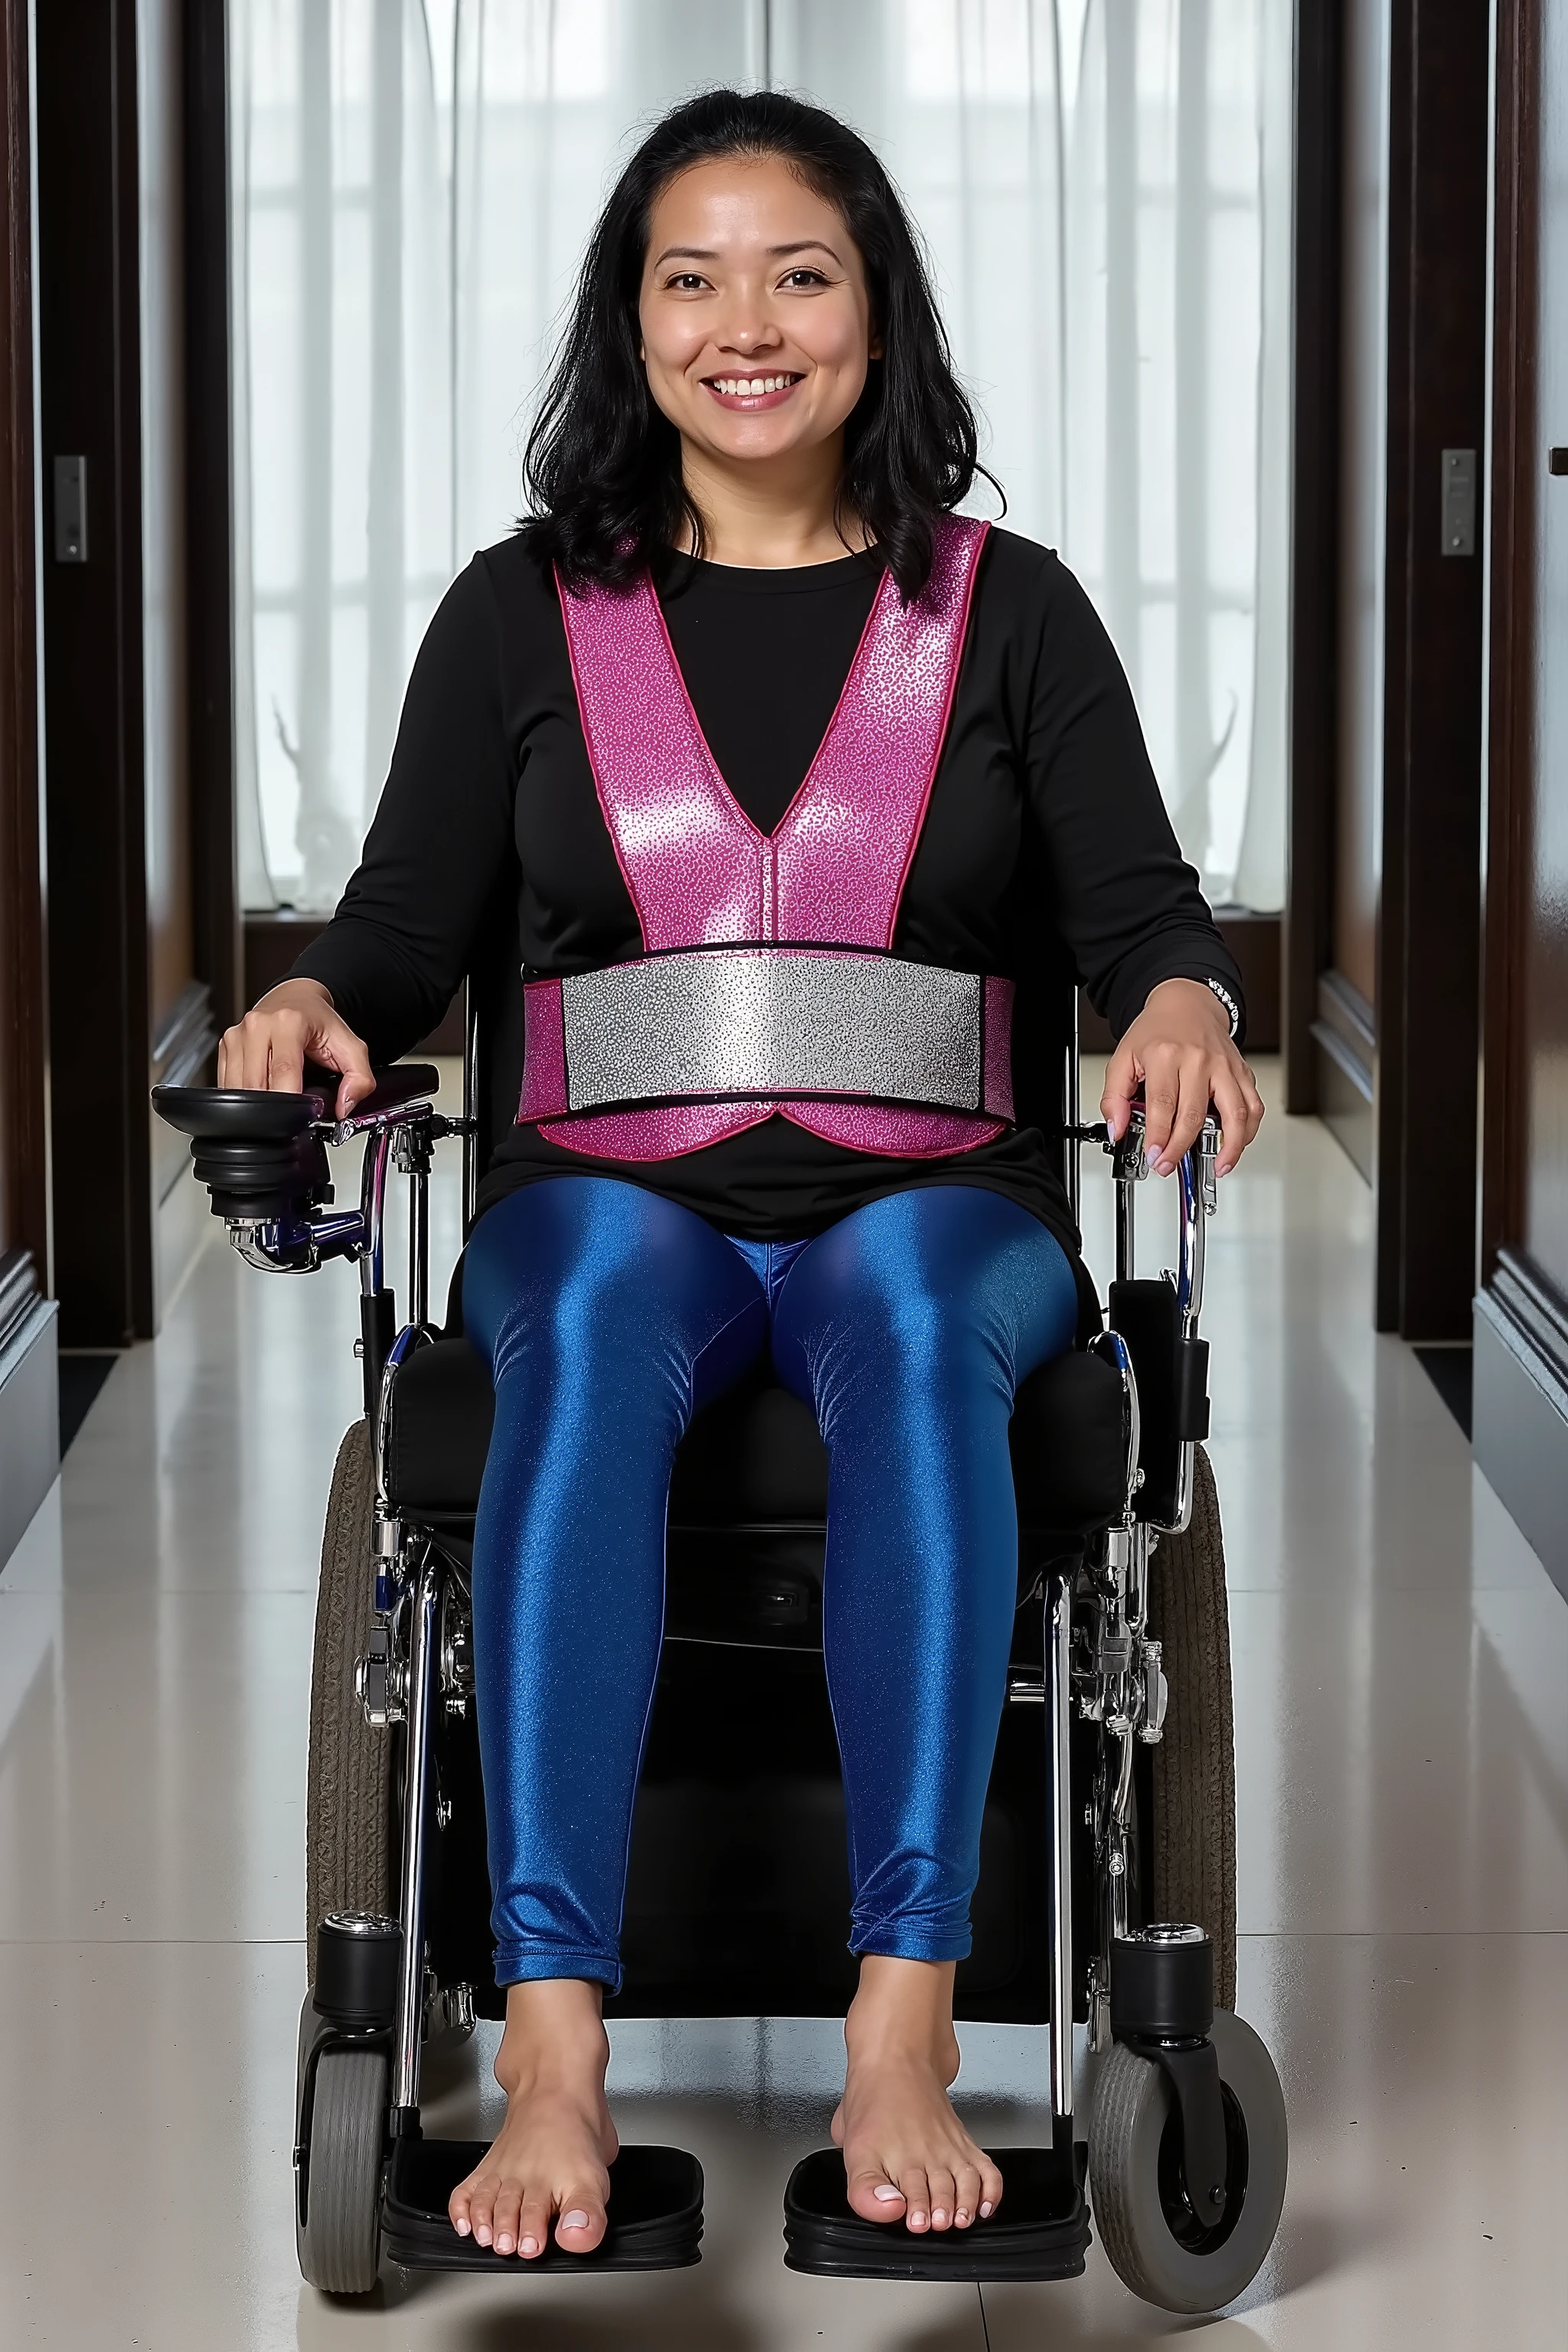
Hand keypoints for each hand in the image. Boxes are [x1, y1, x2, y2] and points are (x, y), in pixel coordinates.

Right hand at [216, 979, 374, 1119]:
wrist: (296, 998)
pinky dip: (244, 1094)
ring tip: (280, 1094)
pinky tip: (262, 1087)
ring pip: (239, 1087)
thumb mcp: (351, 1047)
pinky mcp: (226, 1044)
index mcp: (288, 1023)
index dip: (292, 1100)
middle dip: (276, 1105)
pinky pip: (228, 1082)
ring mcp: (238, 1034)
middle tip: (294, 1109)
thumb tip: (344, 1108)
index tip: (303, 1114)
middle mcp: (258, 1025)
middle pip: (258, 1084)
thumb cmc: (319, 1022)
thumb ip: (360, 1078)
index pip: (283, 1072)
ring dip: (258, 1101)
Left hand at [1100, 978, 1263, 1178]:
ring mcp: (1224, 1066)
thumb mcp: (1123, 1058)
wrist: (1187, 1004)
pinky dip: (1249, 1130)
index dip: (1160, 1137)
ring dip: (1229, 1146)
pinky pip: (1253, 1105)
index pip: (1164, 1105)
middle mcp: (1199, 1060)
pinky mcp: (1241, 1071)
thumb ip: (1114, 1096)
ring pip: (1236, 1113)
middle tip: (1169, 1165)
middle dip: (1181, 1148)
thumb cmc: (1157, 1031)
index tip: (1154, 1156)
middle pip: (1196, 1115)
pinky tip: (1236, 1144)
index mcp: (1166, 1055)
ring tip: (1218, 1166)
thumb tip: (1117, 1128)